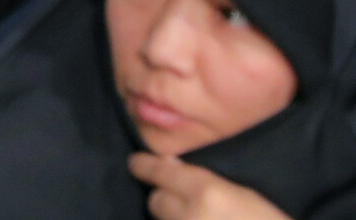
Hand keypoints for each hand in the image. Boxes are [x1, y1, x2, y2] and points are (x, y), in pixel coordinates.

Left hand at [130, 154, 289, 219]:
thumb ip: (205, 181)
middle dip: (167, 200)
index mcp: (206, 192)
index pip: (160, 173)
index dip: (145, 167)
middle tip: (188, 204)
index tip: (135, 163)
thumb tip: (170, 166)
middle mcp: (189, 215)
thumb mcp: (244, 195)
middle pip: (156, 201)